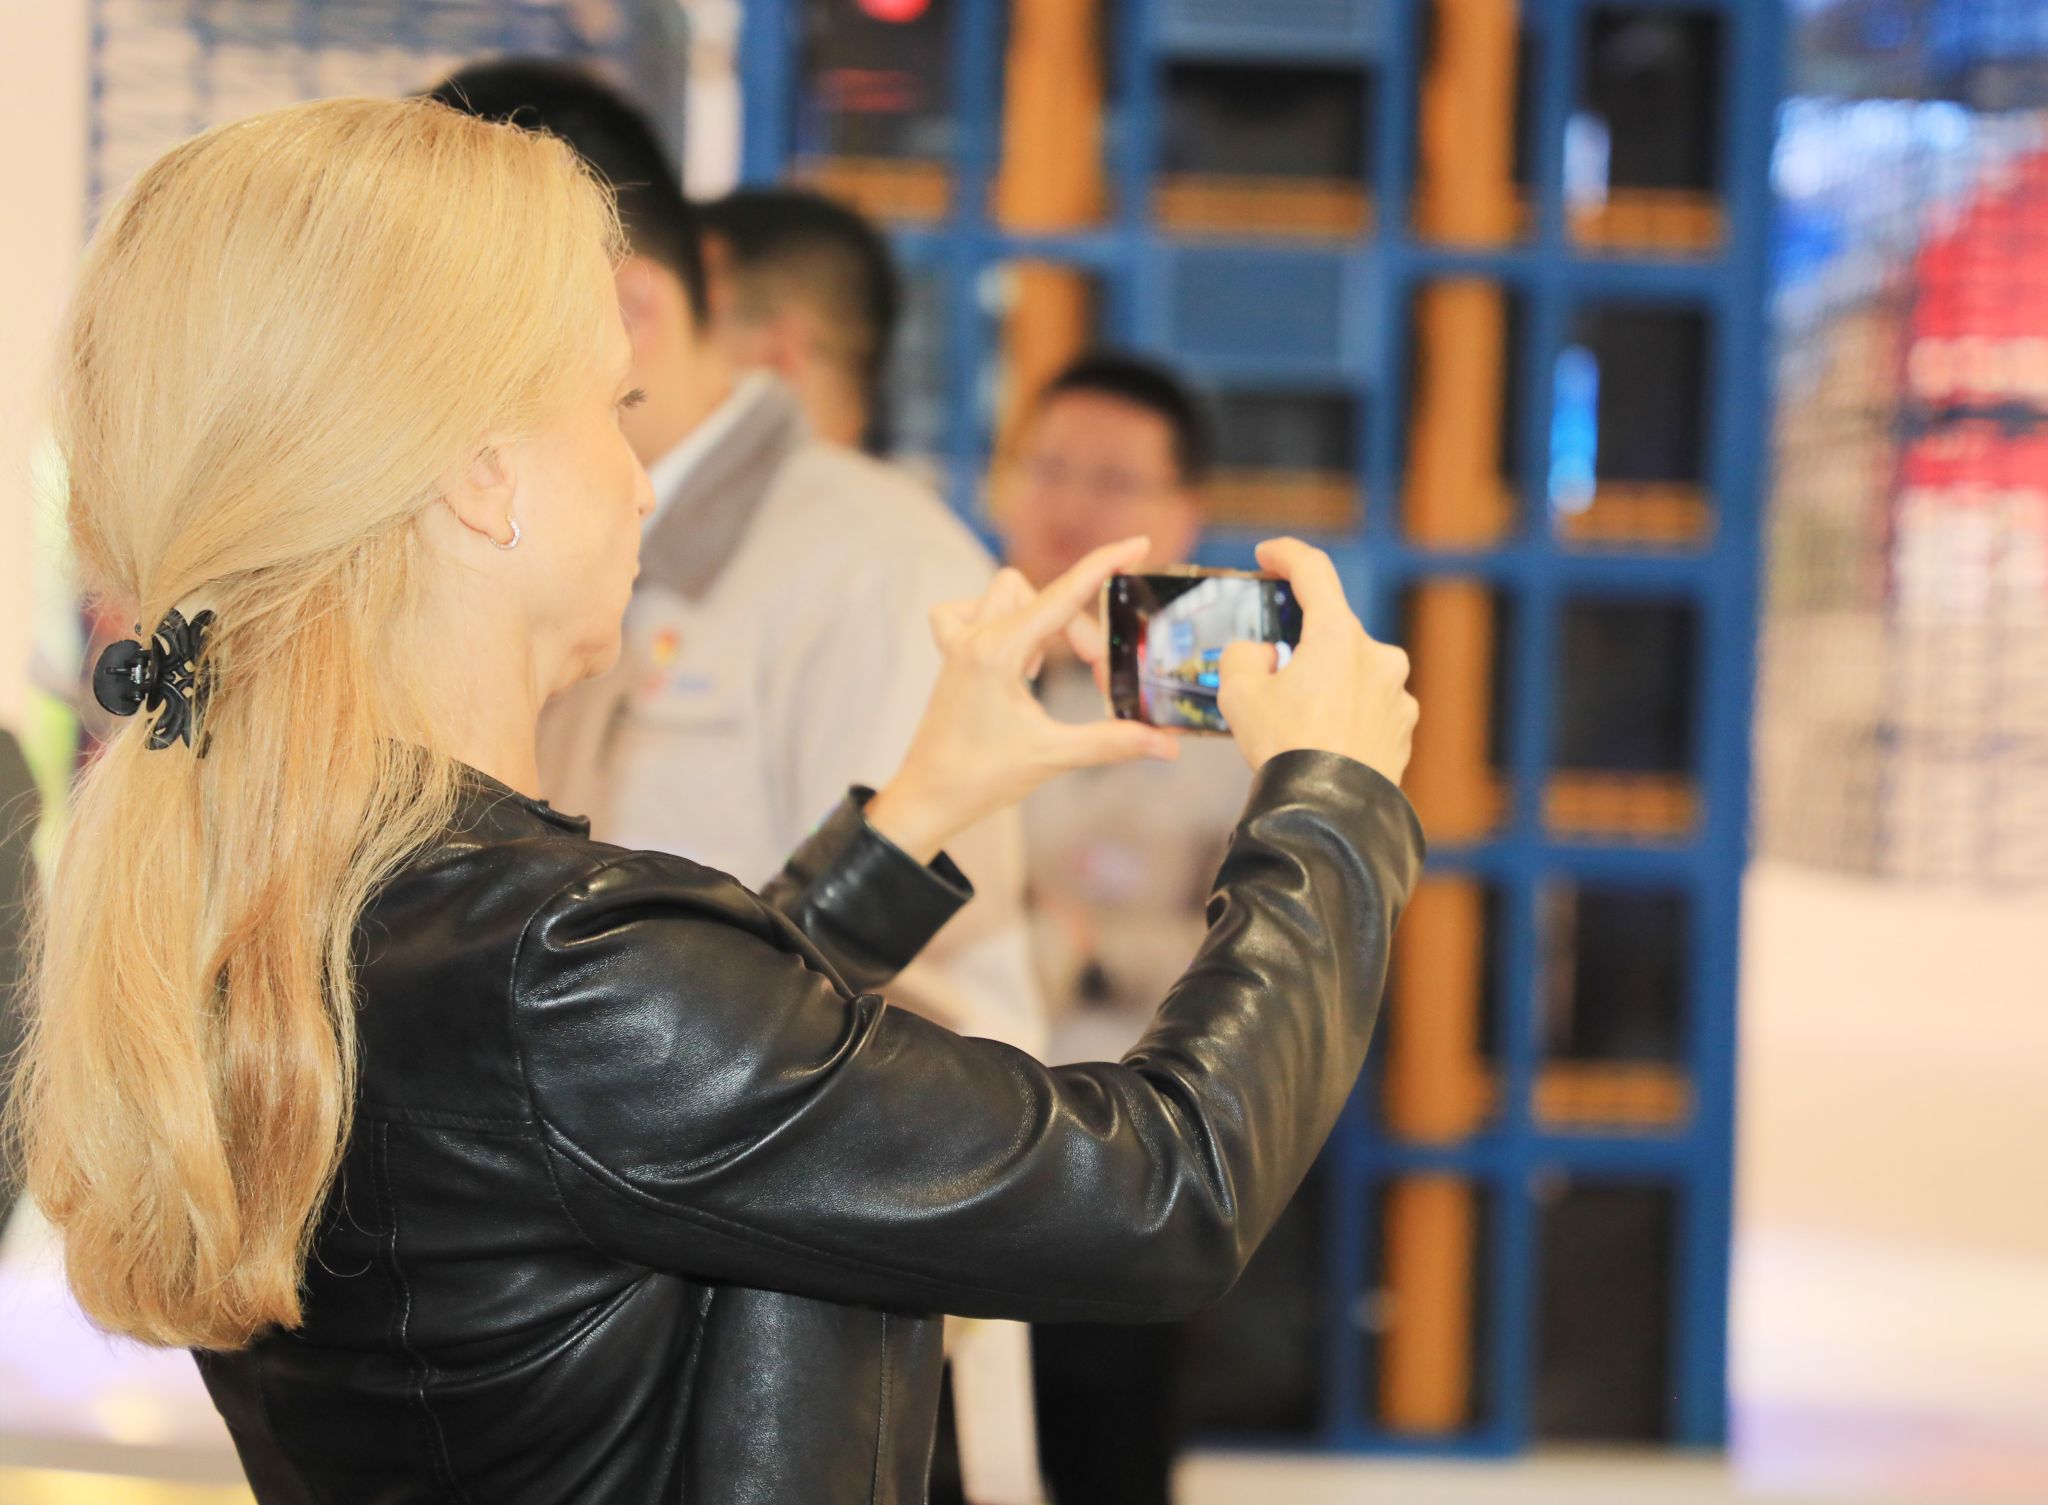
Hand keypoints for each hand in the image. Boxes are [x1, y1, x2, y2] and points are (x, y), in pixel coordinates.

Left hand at [867, 538, 1179, 862]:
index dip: (1105, 565)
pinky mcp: (953, 655)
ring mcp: (960, 642)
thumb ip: (1113, 742)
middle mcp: (976, 636)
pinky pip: (972, 610)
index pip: (1063, 594)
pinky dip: (1002, 621)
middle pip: (1046, 599)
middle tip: (1101, 683)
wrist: (926, 798)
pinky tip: (1015, 657)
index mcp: (998, 651)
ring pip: (1010, 594)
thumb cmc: (979, 777)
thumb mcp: (1053, 756)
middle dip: (1080, 635)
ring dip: (1042, 620)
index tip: (1138, 542)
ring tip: (1047, 670)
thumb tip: (1166, 745)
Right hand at [1216, 538, 1417, 782]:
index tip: (1269, 554)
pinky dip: (1346, 716)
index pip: (1314, 572)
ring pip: (1352, 674)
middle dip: (1302, 649)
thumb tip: (1264, 655)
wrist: (1328, 814)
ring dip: (1326, 686)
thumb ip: (1243, 656)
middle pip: (1332, 633)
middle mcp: (1378, 656)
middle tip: (1271, 681)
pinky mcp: (1404, 728)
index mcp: (1338, 635)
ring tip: (1297, 725)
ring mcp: (1397, 694)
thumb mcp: (1238, 693)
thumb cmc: (1284, 747)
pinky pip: (1369, 708)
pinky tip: (1324, 744)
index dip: (1287, 555)